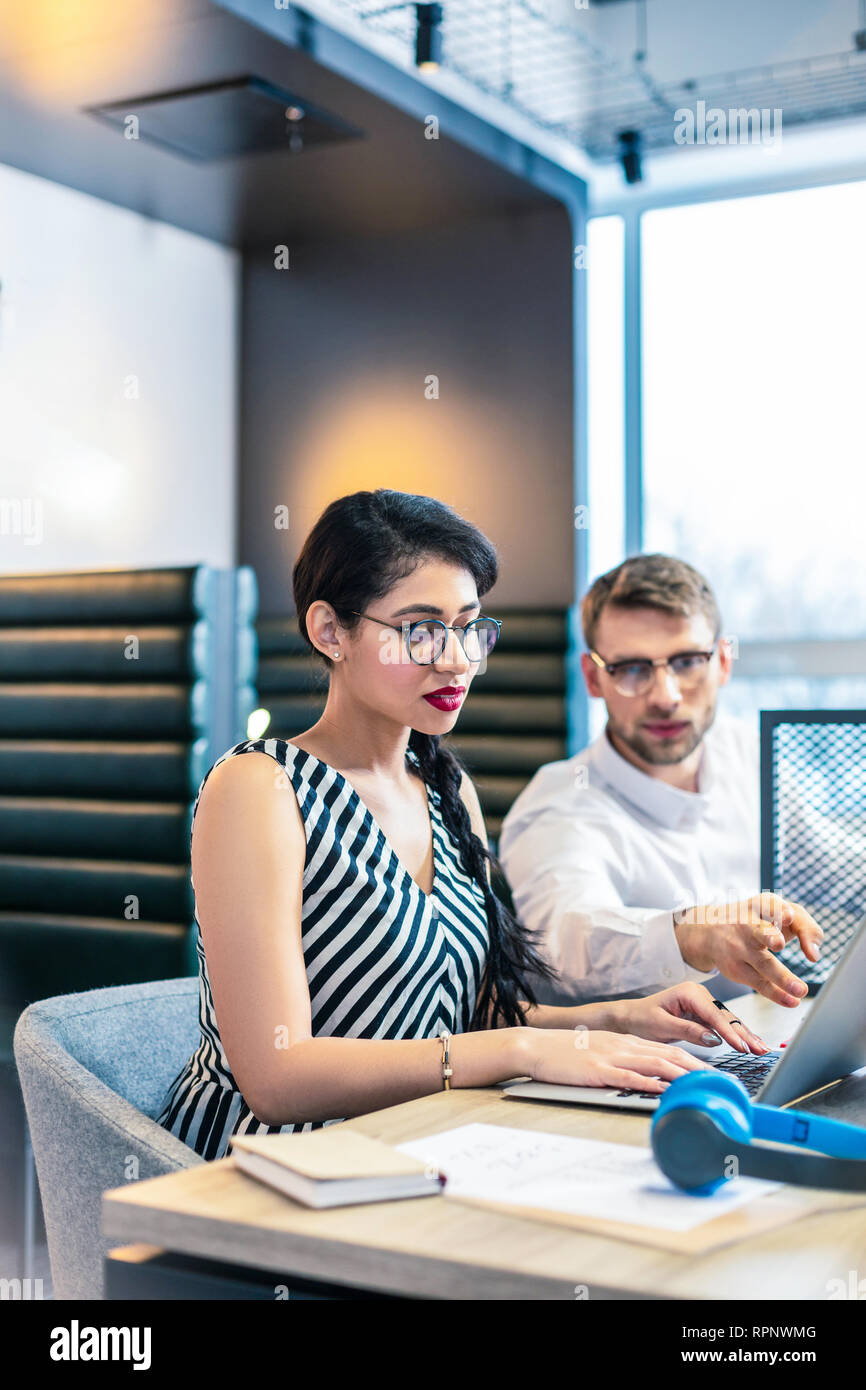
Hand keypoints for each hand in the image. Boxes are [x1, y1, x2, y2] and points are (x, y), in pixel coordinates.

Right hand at [523, 1027, 712, 1096]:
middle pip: (668, 1054)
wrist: (537, 1046)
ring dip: (681, 1074)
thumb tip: (649, 1078)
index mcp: (625, 1041)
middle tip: (720, 1080)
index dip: (693, 1061)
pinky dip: (648, 1083)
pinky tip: (662, 1090)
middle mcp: (623, 1046)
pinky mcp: (597, 1069)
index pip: (667, 1050)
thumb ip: (624, 1061)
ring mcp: (611, 1056)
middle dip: (698, 1068)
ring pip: (654, 1063)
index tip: (713, 1073)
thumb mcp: (601, 1051)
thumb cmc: (567, 1053)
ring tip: (702, 1085)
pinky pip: (628, 1076)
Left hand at [610, 982, 768, 1053]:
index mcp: (689, 992)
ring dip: (745, 1035)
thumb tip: (714, 1038)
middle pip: (726, 1016)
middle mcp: (699, 994)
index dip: (730, 1032)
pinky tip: (750, 1044)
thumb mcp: (662, 1026)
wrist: (630, 1017)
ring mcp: (703, 1003)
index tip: (742, 1047)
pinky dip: (736, 1036)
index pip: (714, 1014)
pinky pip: (722, 1025)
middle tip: (760, 1050)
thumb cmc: (641, 1018)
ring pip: (728, 1021)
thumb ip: (688, 1031)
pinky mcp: (703, 1013)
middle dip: (744, 1034)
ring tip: (762, 1049)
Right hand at [673, 892, 821, 1005]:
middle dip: (769, 936)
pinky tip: (792, 1000)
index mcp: (759, 906)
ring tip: (800, 990)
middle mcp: (747, 925)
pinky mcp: (737, 968)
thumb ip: (806, 928)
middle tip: (779, 944)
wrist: (711, 930)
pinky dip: (777, 994)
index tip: (788, 915)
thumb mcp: (780, 913)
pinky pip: (760, 983)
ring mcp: (739, 948)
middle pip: (759, 931)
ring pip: (762, 963)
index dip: (779, 911)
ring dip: (782, 977)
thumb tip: (815, 955)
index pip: (770, 906)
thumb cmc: (757, 919)